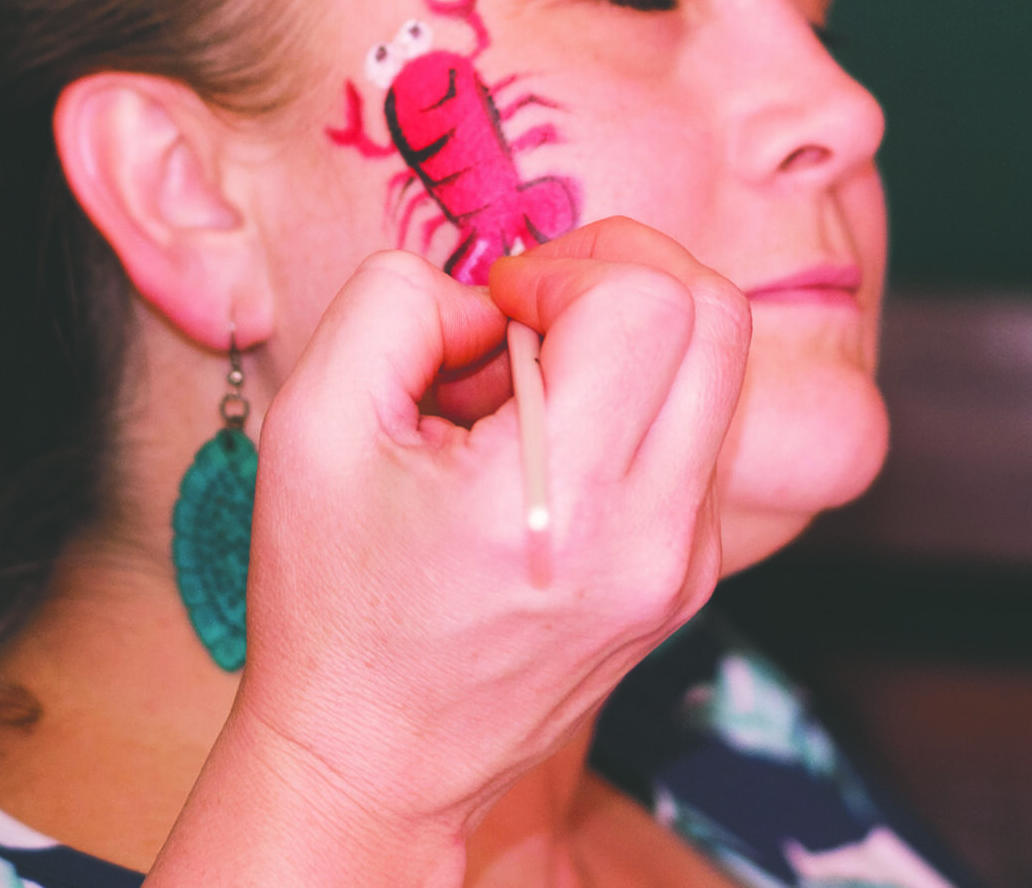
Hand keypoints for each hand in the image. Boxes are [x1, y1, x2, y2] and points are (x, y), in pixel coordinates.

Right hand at [208, 219, 751, 860]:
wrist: (372, 763)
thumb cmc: (332, 604)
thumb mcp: (312, 423)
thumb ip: (392, 303)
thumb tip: (486, 293)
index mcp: (559, 502)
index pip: (646, 303)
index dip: (563, 268)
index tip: (493, 308)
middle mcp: (650, 537)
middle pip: (714, 317)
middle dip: (618, 271)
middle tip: (530, 306)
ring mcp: (682, 564)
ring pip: (719, 371)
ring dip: (629, 336)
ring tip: (527, 387)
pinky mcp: (686, 578)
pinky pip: (696, 436)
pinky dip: (632, 402)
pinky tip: (544, 446)